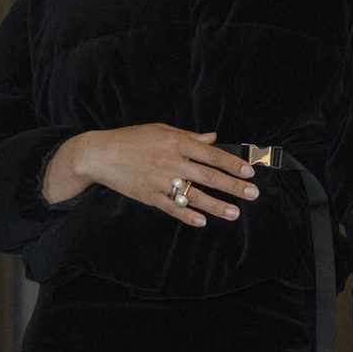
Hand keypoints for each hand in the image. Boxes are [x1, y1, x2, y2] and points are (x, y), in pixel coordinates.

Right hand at [42, 125, 259, 225]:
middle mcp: (172, 162)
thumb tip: (212, 139)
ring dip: (217, 205)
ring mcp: (161, 181)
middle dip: (233, 186)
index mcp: (177, 143)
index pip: (211, 155)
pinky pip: (173, 208)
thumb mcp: (161, 130)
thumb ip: (189, 136)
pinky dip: (188, 215)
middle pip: (209, 176)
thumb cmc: (131, 139)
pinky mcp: (150, 196)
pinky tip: (202, 221)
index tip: (249, 171)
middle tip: (252, 193)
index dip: (232, 164)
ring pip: (194, 195)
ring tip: (234, 212)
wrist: (100, 155)